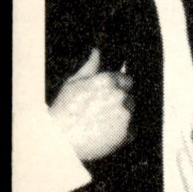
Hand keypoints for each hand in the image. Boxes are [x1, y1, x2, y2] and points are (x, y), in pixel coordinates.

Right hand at [49, 48, 132, 162]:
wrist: (60, 139)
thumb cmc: (64, 111)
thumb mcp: (73, 84)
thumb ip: (90, 67)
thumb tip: (97, 52)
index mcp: (107, 81)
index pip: (127, 80)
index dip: (119, 88)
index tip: (110, 96)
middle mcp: (119, 96)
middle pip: (130, 98)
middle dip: (120, 104)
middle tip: (102, 113)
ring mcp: (125, 115)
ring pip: (131, 114)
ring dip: (123, 118)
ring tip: (101, 124)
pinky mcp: (127, 133)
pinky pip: (132, 131)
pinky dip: (123, 134)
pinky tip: (105, 134)